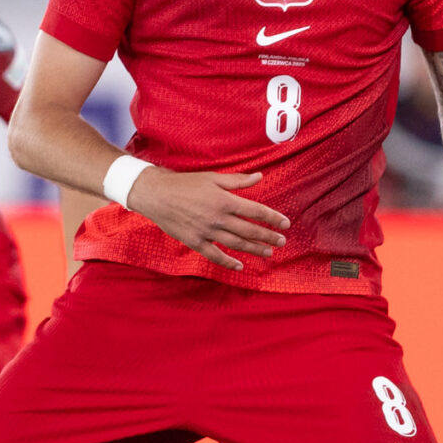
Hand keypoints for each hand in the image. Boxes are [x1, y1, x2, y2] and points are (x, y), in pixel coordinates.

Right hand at [129, 167, 288, 270]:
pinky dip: (228, 262)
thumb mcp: (213, 177)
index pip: (256, 210)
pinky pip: (215, 255)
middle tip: (282, 241)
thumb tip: (260, 177)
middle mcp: (218, 218)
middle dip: (268, 236)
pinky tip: (240, 265)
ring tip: (268, 253)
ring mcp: (207, 232)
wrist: (156, 195)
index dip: (273, 218)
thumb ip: (237, 180)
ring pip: (236, 244)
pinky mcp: (195, 241)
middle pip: (250, 230)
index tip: (285, 224)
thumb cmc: (185, 184)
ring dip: (254, 249)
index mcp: (225, 200)